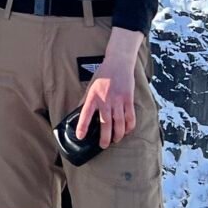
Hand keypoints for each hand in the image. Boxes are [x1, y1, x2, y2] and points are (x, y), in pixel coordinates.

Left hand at [78, 29, 142, 148]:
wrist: (118, 62)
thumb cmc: (103, 74)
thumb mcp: (91, 86)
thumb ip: (86, 100)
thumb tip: (77, 113)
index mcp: (93, 96)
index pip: (85, 114)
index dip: (82, 126)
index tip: (80, 137)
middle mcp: (105, 100)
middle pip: (105, 124)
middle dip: (105, 138)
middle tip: (103, 146)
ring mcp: (118, 100)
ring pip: (119, 123)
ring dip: (118, 134)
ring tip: (115, 140)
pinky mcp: (128, 99)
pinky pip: (130, 117)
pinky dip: (129, 126)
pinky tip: (127, 131)